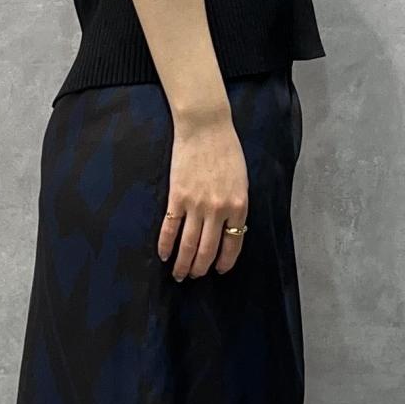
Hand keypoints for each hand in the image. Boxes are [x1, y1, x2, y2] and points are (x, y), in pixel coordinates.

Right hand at [158, 107, 249, 279]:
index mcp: (239, 206)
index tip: (219, 270)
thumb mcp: (240, 180)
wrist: (205, 126)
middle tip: (195, 276)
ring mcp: (196, 205)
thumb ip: (235, 204)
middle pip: (208, 250)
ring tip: (179, 275)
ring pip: (188, 245)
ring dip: (183, 264)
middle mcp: (219, 210)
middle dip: (201, 268)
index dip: (225, 261)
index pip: (233, 244)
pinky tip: (163, 255)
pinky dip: (165, 245)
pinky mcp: (177, 198)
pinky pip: (170, 228)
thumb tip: (226, 228)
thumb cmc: (226, 150)